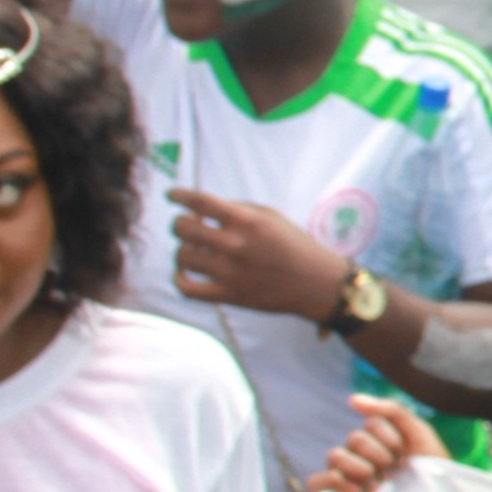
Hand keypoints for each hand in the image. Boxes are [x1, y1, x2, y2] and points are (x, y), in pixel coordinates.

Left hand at [168, 188, 348, 321]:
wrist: (318, 285)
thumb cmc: (296, 246)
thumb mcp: (272, 217)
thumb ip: (238, 210)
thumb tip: (203, 209)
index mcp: (248, 222)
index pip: (201, 202)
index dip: (179, 196)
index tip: (173, 195)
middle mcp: (236, 245)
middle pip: (183, 228)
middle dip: (180, 223)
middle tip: (187, 226)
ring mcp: (230, 273)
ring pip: (182, 256)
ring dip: (182, 250)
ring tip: (192, 250)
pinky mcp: (229, 296)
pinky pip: (187, 288)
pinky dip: (179, 279)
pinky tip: (185, 273)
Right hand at [306, 394, 451, 491]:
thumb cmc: (430, 472)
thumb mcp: (419, 435)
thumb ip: (392, 411)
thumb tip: (352, 399)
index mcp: (380, 439)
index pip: (372, 424)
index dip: (391, 437)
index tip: (407, 454)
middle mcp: (361, 455)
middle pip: (355, 439)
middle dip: (380, 455)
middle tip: (395, 471)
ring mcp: (347, 475)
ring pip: (334, 456)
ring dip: (360, 468)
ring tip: (379, 484)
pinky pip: (317, 481)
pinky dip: (334, 481)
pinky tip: (356, 490)